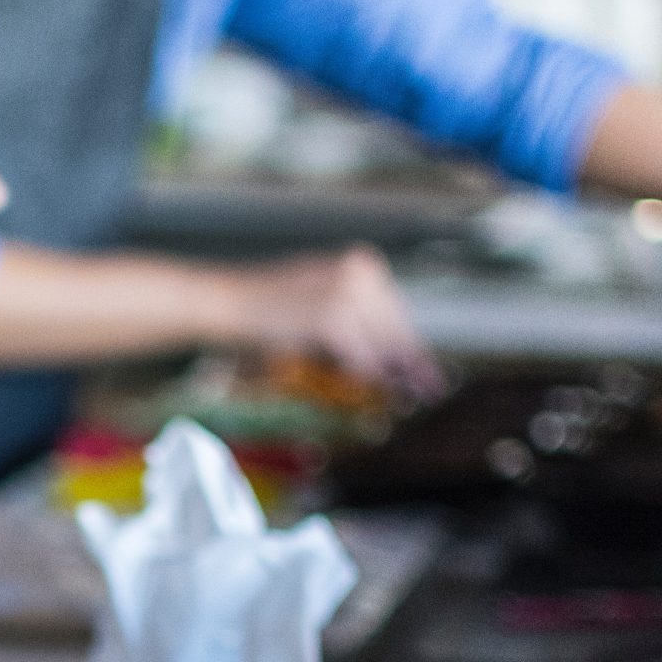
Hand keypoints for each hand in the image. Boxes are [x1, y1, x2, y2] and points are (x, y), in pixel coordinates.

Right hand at [216, 246, 443, 400]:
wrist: (228, 302)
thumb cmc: (267, 309)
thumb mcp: (320, 302)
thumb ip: (356, 321)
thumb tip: (389, 358)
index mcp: (362, 265)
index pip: (397, 313)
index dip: (414, 345)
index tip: (431, 370)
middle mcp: (361, 273)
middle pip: (397, 329)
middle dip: (413, 363)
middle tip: (433, 389)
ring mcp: (348, 294)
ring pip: (384, 345)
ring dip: (397, 375)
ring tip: (412, 395)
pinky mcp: (333, 318)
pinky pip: (361, 356)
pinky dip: (370, 377)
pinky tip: (379, 391)